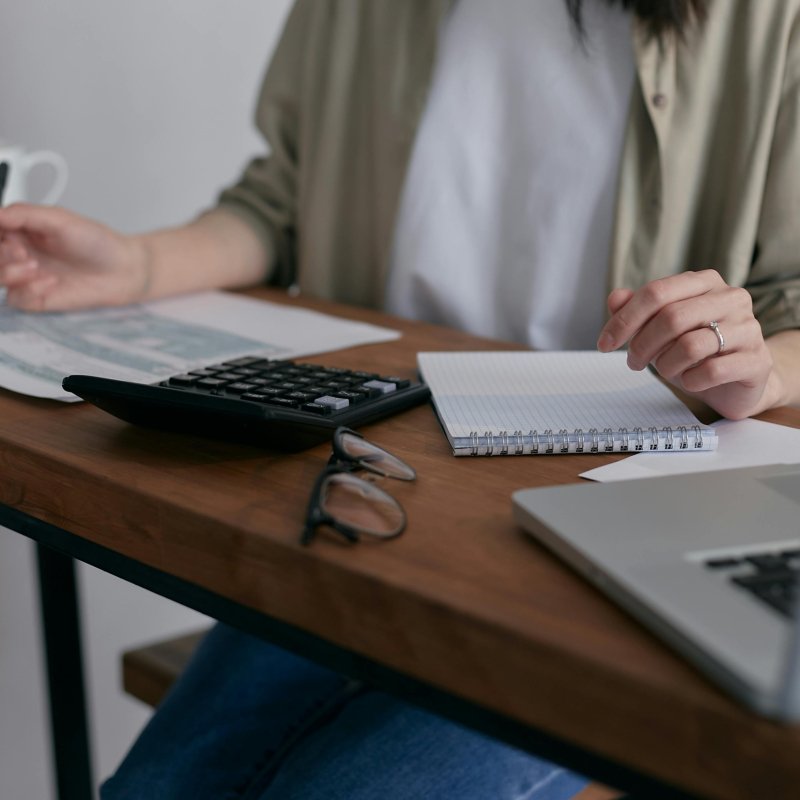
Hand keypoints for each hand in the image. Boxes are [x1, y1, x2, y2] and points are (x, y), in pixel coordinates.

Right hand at [0, 203, 149, 310]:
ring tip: (34, 267)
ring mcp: (29, 277)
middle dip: (1, 255)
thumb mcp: (61, 219)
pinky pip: (17, 299)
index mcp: (23, 230)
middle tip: (22, 253)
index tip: (6, 234)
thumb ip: (25, 214)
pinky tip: (50, 283)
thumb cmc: (99, 243)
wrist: (124, 270)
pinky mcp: (39, 298)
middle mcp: (22, 253)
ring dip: (10, 272)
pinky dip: (28, 291)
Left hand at [597, 270, 777, 418]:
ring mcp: (748, 328)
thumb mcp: (661, 330)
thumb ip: (638, 311)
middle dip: (642, 345)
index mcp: (705, 282)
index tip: (604, 344)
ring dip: (666, 365)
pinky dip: (691, 381)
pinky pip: (712, 371)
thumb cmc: (695, 351)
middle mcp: (731, 298)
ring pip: (690, 346)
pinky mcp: (757, 360)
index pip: (656, 293)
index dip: (624, 320)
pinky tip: (690, 381)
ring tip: (666, 371)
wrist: (738, 381)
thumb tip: (615, 297)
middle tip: (633, 363)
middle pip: (671, 318)